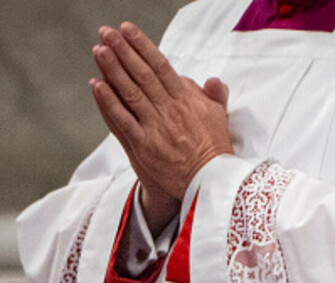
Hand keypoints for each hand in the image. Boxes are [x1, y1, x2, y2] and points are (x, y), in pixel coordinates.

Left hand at [89, 22, 232, 231]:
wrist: (209, 184)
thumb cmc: (214, 151)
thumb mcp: (220, 120)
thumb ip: (214, 97)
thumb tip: (212, 80)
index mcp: (188, 102)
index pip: (162, 67)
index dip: (144, 47)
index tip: (128, 30)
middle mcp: (171, 111)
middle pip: (143, 75)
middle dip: (124, 51)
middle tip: (107, 32)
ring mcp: (156, 128)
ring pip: (130, 93)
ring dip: (113, 69)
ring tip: (99, 50)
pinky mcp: (144, 146)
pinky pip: (122, 121)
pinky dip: (109, 102)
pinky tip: (97, 85)